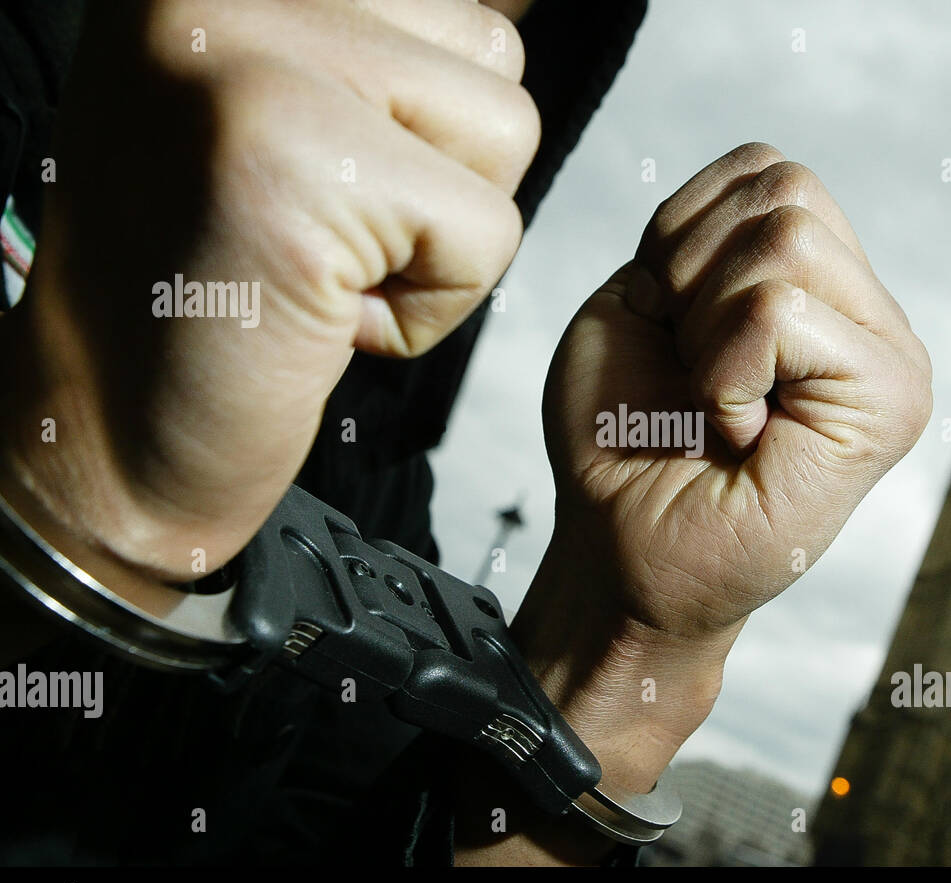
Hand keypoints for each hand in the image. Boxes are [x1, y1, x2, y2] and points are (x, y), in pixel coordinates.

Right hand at [0, 0, 537, 590]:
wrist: (106, 436)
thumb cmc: (209, 293)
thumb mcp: (277, 122)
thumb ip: (373, 56)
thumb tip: (508, 18)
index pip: (455, 10)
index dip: (425, 133)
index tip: (322, 191)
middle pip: (493, 54)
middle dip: (444, 178)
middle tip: (319, 238)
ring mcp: (248, 58)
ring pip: (506, 132)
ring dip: (439, 238)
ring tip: (320, 271)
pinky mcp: (296, 167)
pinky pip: (488, 233)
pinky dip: (430, 310)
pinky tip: (321, 318)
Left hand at [515, 143, 932, 792]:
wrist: (619, 553)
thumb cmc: (623, 442)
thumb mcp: (642, 304)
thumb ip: (707, 231)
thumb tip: (768, 196)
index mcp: (822, 285)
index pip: (767, 171)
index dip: (683, 234)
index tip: (671, 329)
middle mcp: (871, 315)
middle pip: (785, 188)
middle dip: (694, 274)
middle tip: (693, 371)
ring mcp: (892, 358)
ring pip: (785, 241)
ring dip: (708, 326)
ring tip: (718, 402)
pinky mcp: (889, 403)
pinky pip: (777, 311)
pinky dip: (722, 370)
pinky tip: (736, 434)